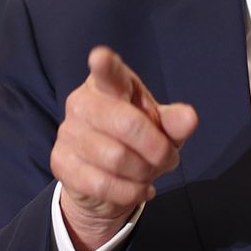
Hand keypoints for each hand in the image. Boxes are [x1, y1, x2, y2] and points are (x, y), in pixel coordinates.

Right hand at [50, 46, 197, 250]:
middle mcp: (82, 102)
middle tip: (168, 159)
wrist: (106, 183)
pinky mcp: (60, 162)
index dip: (105, 65)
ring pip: (117, 158)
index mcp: (109, 84)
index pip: (108, 73)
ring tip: (150, 173)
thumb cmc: (137, 143)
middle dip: (157, 149)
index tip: (101, 57)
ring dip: (144, 173)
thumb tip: (189, 118)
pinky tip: (139, 189)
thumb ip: (175, 122)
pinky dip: (130, 193)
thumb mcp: (162, 130)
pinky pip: (102, 184)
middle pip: (126, 124)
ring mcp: (67, 132)